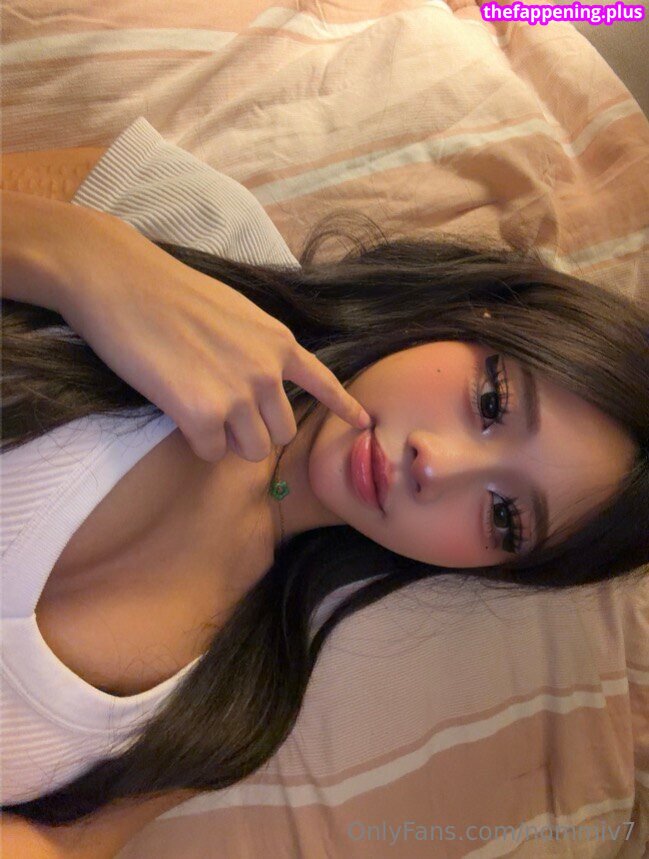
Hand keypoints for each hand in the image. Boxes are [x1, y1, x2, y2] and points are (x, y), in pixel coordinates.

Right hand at [56, 208, 371, 462]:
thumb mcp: (235, 313)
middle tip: (222, 414)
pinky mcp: (203, 414)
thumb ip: (256, 348)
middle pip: (281, 432)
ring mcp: (238, 394)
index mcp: (278, 342)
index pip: (322, 383)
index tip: (364, 424)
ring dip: (229, 442)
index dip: (343, 407)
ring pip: (252, 450)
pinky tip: (178, 413)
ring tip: (200, 413)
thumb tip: (257, 382)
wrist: (123, 281)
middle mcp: (268, 371)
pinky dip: (196, 442)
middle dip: (256, 431)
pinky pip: (211, 452)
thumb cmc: (169, 291)